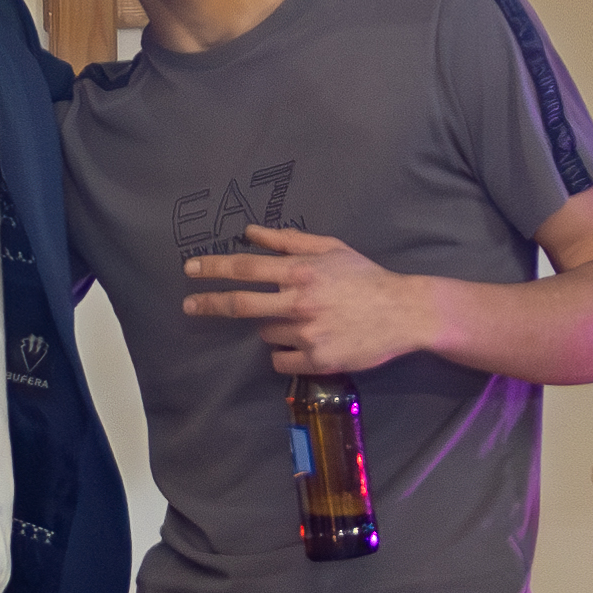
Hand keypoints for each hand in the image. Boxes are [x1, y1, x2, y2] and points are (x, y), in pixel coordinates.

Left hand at [183, 226, 438, 372]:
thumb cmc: (365, 277)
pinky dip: (286, 353)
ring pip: (266, 333)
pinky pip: (281, 360)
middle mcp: (299, 302)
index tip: (191, 269)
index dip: (214, 268)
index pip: (246, 268)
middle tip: (188, 305)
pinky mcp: (316, 360)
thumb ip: (288, 240)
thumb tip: (250, 232)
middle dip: (208, 303)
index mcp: (302, 271)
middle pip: (240, 305)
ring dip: (274, 326)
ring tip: (304, 320)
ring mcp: (307, 334)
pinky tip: (307, 343)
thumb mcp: (330, 249)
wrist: (404, 313)